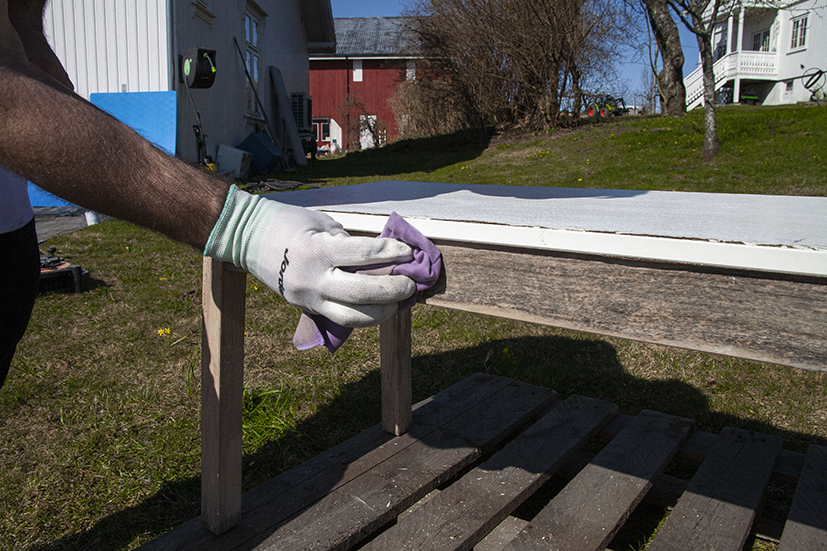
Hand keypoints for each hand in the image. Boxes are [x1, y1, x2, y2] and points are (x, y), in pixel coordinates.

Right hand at [205, 186, 415, 326]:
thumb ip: (349, 241)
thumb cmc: (287, 222)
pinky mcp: (305, 308)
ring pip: (353, 318)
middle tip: (410, 283)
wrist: (244, 237)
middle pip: (363, 294)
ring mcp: (307, 298)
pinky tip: (378, 307)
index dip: (393, 253)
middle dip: (394, 290)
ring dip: (382, 313)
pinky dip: (362, 314)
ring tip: (397, 303)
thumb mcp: (321, 223)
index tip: (409, 251)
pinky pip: (340, 317)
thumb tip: (383, 257)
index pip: (365, 254)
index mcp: (318, 249)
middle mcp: (313, 278)